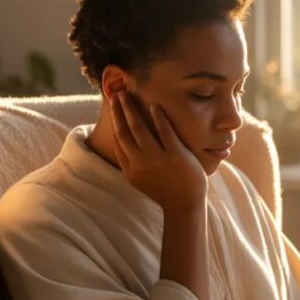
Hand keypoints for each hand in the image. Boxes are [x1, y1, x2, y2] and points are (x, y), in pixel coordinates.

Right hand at [110, 91, 206, 212]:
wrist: (185, 206)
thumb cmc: (164, 190)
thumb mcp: (140, 179)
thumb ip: (129, 161)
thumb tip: (119, 139)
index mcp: (130, 169)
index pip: (118, 140)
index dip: (115, 121)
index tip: (114, 106)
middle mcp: (140, 163)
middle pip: (125, 130)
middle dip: (119, 110)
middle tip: (117, 93)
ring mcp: (158, 159)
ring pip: (140, 128)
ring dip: (131, 109)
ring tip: (128, 94)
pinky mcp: (175, 155)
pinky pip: (164, 131)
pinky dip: (158, 117)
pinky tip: (154, 105)